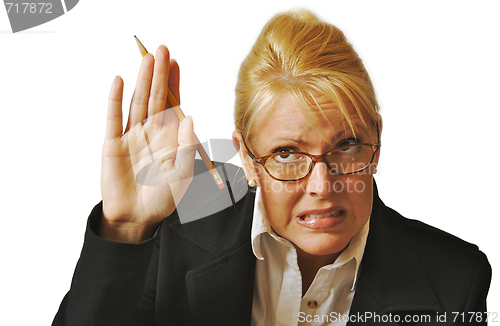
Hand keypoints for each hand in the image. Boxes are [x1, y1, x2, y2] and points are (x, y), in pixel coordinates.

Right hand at [100, 46, 196, 242]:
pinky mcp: (113, 144)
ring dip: (142, 81)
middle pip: (155, 98)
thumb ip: (186, 147)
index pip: (172, 105)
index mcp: (170, 138)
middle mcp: (151, 132)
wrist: (137, 218)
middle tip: (162, 49)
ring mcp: (131, 136)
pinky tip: (118, 81)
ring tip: (146, 59)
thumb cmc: (163, 198)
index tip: (175, 63)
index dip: (173, 84)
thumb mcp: (182, 175)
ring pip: (137, 102)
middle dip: (159, 74)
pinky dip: (115, 99)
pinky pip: (113, 118)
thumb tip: (190, 118)